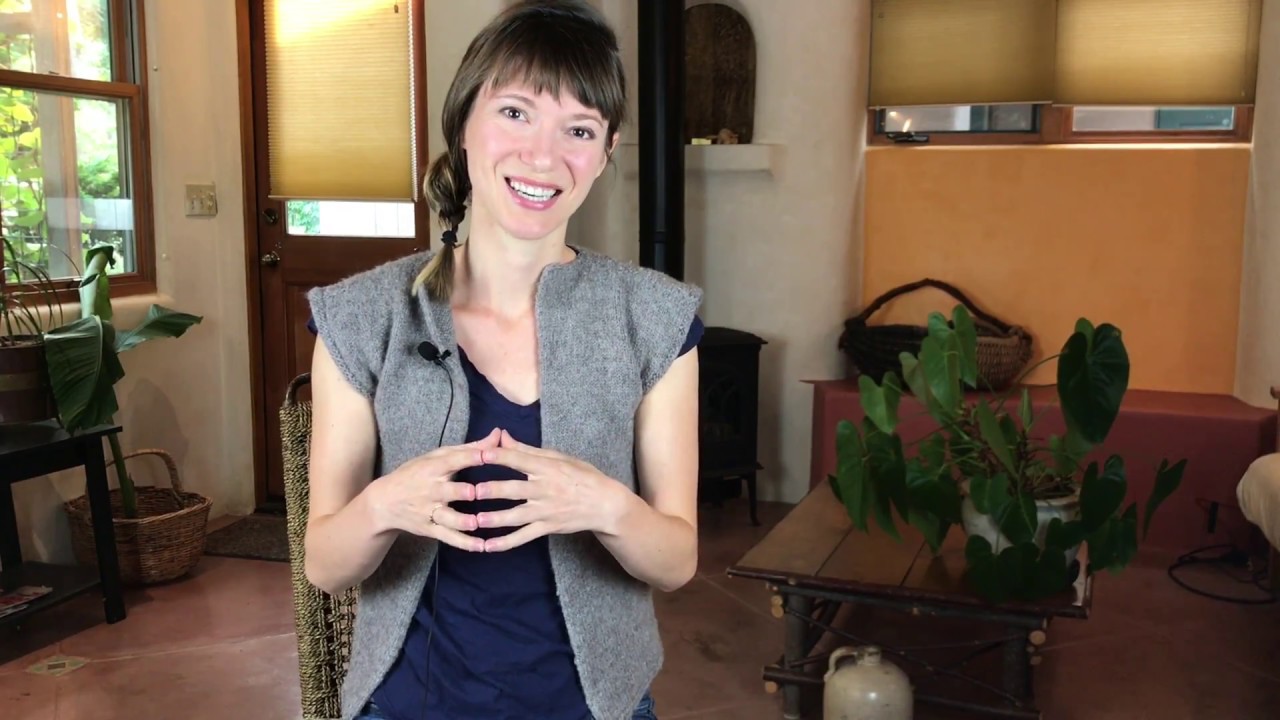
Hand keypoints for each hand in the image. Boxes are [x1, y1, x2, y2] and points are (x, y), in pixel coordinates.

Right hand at [366, 429, 499, 551]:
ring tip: (478, 523)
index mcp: (434, 468)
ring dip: (462, 521)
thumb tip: (498, 434)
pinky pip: (449, 537)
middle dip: (462, 492)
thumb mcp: (438, 457)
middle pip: (448, 491)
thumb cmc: (417, 473)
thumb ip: (470, 449)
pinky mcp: (430, 529)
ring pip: (448, 518)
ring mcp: (430, 511)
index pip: (453, 461)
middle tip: (477, 493)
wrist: (384, 502)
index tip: (487, 455)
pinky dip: (464, 543)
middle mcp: (431, 490)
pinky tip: (482, 546)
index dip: (470, 458)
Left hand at [473, 430, 628, 551]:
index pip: (521, 461)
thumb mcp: (558, 457)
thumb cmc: (581, 475)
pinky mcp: (547, 527)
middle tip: (472, 491)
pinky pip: (524, 537)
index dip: (501, 457)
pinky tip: (488, 546)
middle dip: (494, 490)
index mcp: (548, 468)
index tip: (481, 454)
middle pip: (516, 490)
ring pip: (517, 516)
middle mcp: (545, 489)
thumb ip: (526, 450)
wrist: (604, 504)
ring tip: (476, 521)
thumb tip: (501, 436)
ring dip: (496, 519)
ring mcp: (546, 511)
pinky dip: (506, 543)